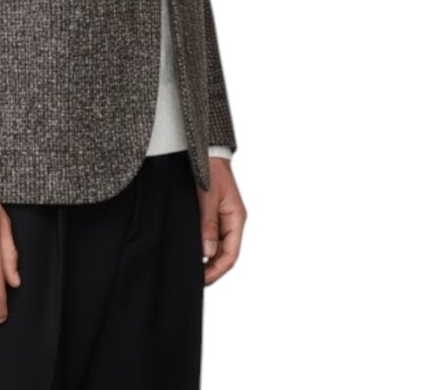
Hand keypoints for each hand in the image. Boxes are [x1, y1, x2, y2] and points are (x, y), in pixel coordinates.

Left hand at [196, 156, 246, 284]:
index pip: (231, 254)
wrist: (206, 150)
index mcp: (236, 218)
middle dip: (212, 268)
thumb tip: (208, 253)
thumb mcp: (207, 198)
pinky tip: (194, 251)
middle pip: (226, 253)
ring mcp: (224, 217)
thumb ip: (208, 225)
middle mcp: (232, 220)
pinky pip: (212, 236)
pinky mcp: (215, 213)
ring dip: (208, 259)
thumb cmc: (209, 169)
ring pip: (219, 246)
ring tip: (192, 269)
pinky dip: (204, 246)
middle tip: (194, 279)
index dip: (217, 270)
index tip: (202, 279)